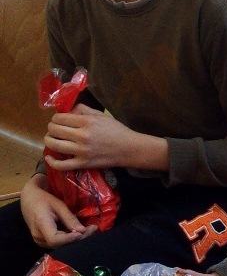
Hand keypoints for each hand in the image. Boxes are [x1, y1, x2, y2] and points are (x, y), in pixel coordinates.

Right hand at [20, 174, 96, 248]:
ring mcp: (40, 241)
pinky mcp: (43, 242)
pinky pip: (58, 244)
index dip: (69, 239)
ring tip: (89, 230)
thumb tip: (82, 231)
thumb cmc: (43, 199)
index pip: (55, 239)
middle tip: (93, 229)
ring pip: (60, 246)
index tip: (83, 232)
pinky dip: (69, 239)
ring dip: (75, 240)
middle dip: (78, 239)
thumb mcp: (58, 205)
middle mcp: (38, 236)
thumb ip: (69, 218)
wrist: (29, 200)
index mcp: (41, 224)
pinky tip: (80, 233)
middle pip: (60, 245)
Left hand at [43, 104, 166, 170]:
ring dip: (48, 140)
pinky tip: (49, 157)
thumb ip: (82, 110)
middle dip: (51, 128)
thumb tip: (67, 112)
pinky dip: (52, 162)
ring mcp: (81, 151)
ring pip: (54, 145)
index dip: (55, 118)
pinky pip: (62, 165)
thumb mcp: (100, 115)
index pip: (60, 118)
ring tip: (51, 139)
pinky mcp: (83, 164)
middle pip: (54, 130)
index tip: (58, 120)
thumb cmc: (116, 130)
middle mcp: (82, 136)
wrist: (128, 149)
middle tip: (55, 129)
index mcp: (87, 122)